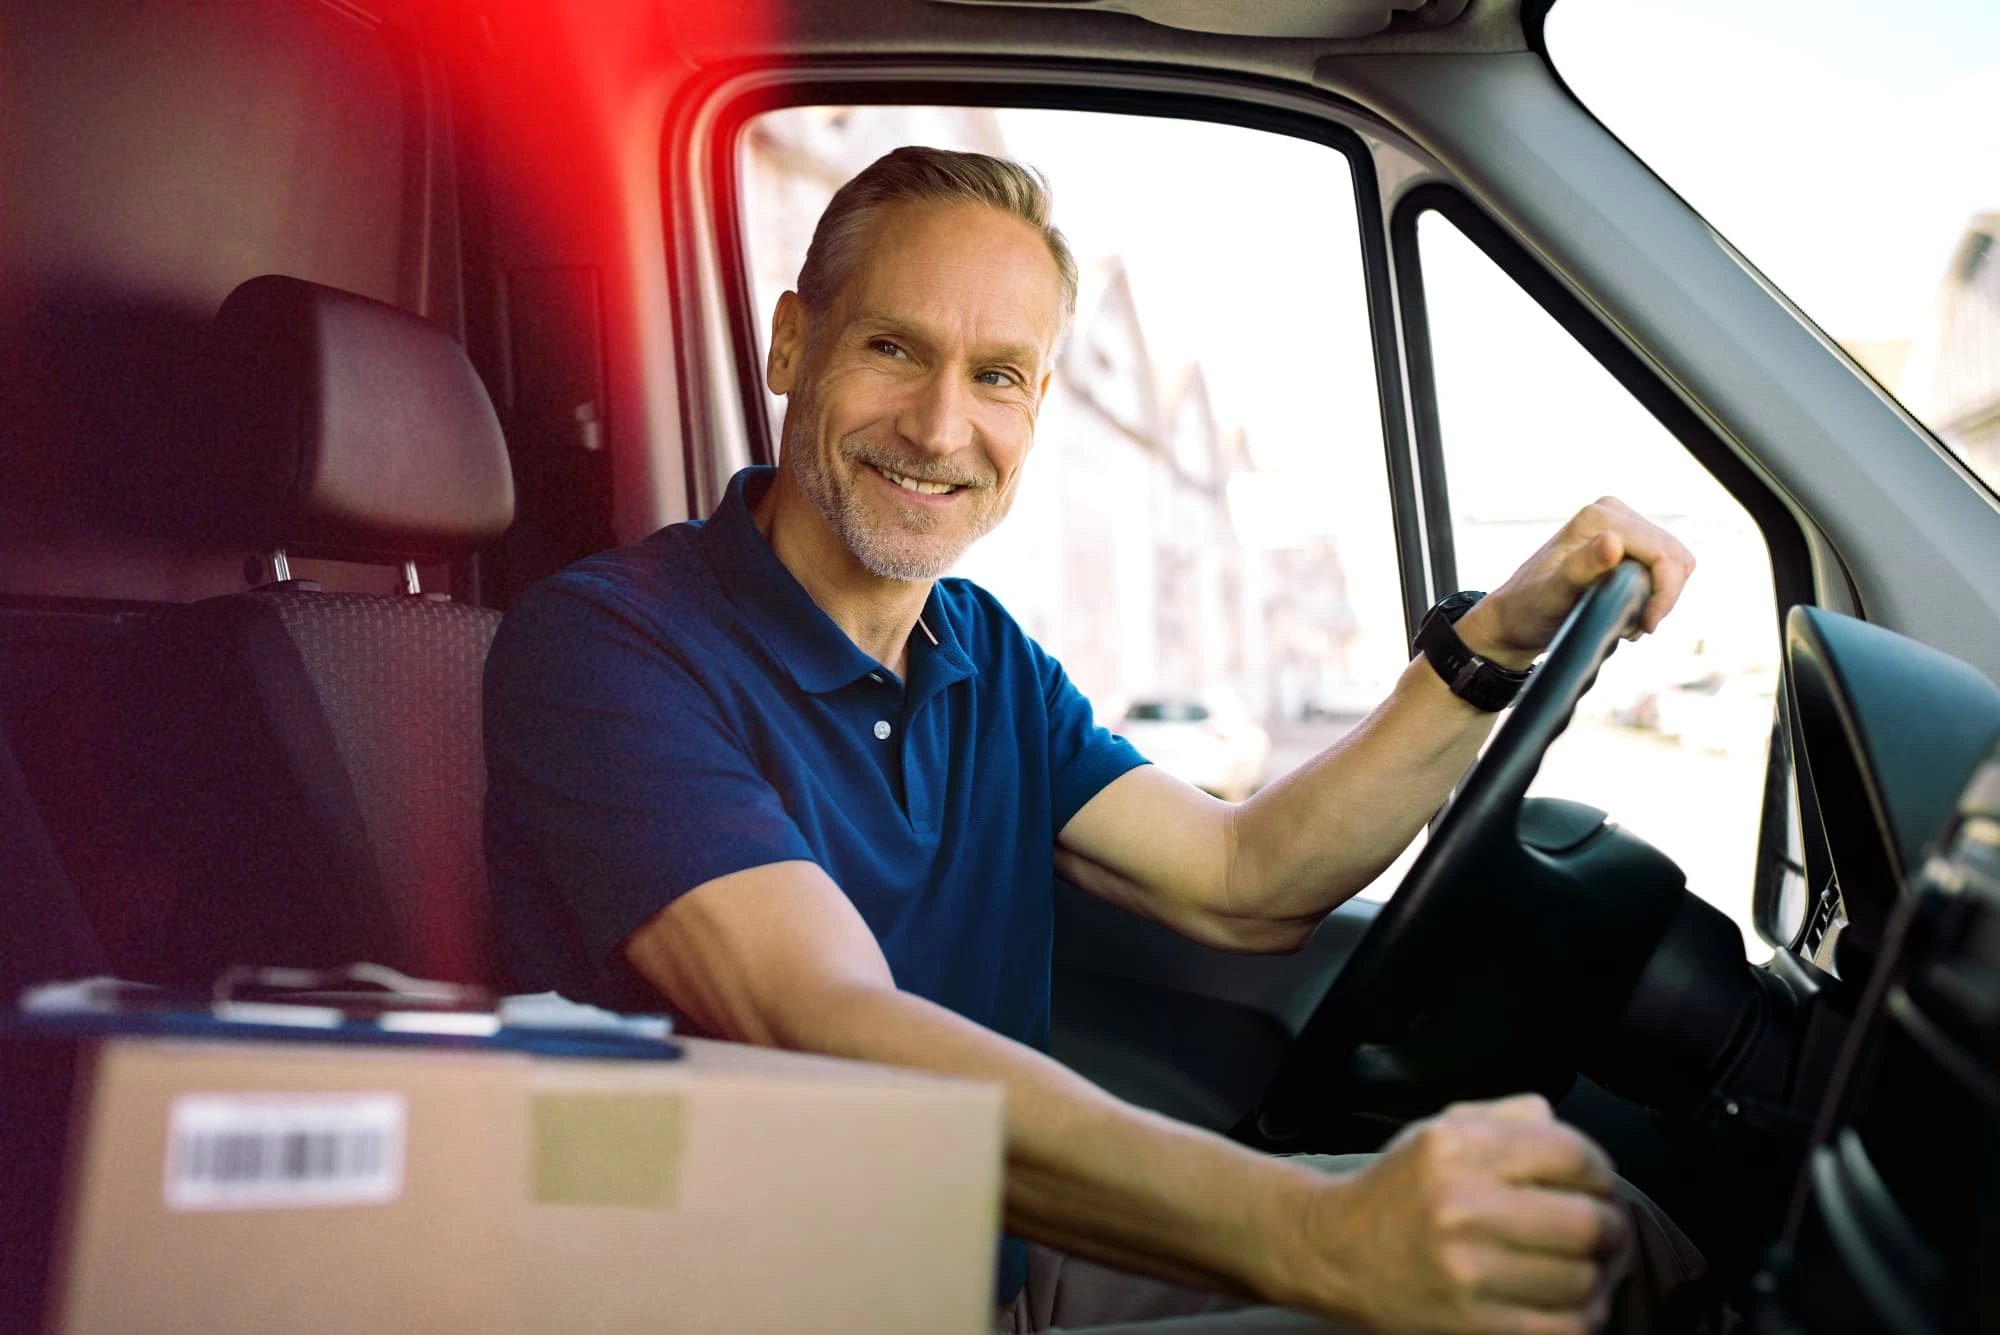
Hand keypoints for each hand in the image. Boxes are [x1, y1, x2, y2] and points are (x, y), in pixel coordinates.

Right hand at [1293, 1095, 1628, 1334]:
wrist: (1334, 1251)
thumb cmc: (1396, 1190)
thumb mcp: (1438, 1131)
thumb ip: (1504, 1117)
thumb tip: (1562, 1125)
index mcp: (1455, 1147)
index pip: (1570, 1153)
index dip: (1602, 1170)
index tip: (1599, 1183)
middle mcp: (1460, 1205)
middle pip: (1587, 1221)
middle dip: (1611, 1227)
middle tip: (1606, 1229)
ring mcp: (1466, 1271)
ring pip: (1582, 1279)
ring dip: (1599, 1275)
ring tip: (1587, 1265)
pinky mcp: (1471, 1325)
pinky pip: (1562, 1327)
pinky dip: (1583, 1316)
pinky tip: (1571, 1300)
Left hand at [1454, 498, 1694, 670]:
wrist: (1516, 617)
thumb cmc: (1529, 608)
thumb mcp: (1554, 593)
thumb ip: (1582, 567)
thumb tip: (1614, 542)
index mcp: (1600, 517)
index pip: (1663, 553)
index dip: (1665, 593)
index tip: (1646, 626)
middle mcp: (1612, 512)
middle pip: (1675, 556)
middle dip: (1662, 596)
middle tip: (1634, 626)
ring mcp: (1621, 526)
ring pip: (1674, 563)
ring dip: (1659, 597)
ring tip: (1626, 620)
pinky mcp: (1627, 543)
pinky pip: (1663, 568)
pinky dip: (1653, 594)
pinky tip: (1625, 610)